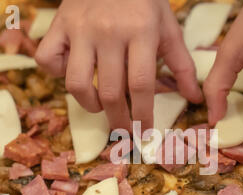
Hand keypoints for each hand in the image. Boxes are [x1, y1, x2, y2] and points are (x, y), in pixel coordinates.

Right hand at [35, 0, 201, 131]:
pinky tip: (74, 72)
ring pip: (76, 83)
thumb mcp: (167, 27)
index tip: (145, 132)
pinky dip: (57, 74)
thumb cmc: (144, 1)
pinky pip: (47, 60)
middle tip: (125, 131)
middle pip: (110, 92)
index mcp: (141, 32)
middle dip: (119, 120)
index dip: (142, 115)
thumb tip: (194, 98)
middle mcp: (108, 32)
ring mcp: (79, 28)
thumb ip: (181, 64)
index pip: (140, 84)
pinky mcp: (58, 25)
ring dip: (90, 105)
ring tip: (101, 105)